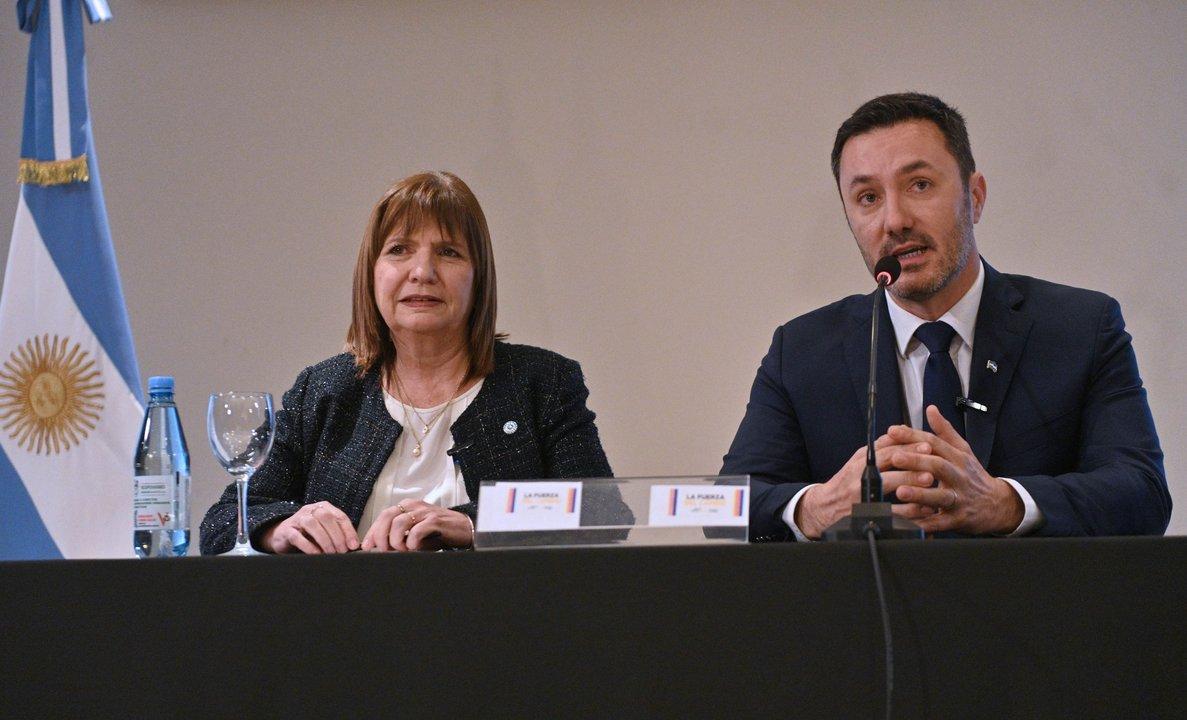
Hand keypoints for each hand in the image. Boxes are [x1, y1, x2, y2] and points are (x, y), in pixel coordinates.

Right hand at [259, 501, 359, 553]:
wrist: (282, 535)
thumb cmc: (307, 534)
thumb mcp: (324, 531)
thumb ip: (337, 535)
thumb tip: (353, 546)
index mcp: (324, 508)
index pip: (340, 516)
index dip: (349, 531)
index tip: (354, 545)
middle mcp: (311, 510)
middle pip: (326, 518)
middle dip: (337, 536)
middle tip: (342, 551)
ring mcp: (297, 519)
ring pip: (312, 524)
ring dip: (324, 540)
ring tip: (331, 553)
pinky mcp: (286, 530)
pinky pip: (297, 536)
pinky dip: (308, 546)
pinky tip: (316, 554)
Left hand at [360, 500, 474, 551]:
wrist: (464, 529)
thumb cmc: (438, 533)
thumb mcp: (415, 534)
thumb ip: (399, 537)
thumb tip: (381, 548)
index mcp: (407, 507)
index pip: (383, 515)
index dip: (373, 531)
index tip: (367, 545)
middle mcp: (414, 506)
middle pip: (387, 516)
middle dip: (380, 536)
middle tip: (383, 550)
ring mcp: (425, 512)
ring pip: (399, 523)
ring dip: (396, 540)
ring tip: (401, 549)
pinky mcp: (436, 520)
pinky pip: (417, 530)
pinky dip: (411, 541)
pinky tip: (414, 547)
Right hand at [796, 433, 936, 538]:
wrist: (824, 507)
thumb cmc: (845, 482)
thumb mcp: (858, 460)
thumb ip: (880, 447)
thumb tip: (900, 431)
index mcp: (861, 461)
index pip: (886, 451)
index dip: (907, 448)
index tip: (926, 445)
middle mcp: (861, 476)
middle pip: (889, 469)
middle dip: (913, 467)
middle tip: (932, 466)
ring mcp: (864, 495)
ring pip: (891, 490)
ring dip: (913, 488)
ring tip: (930, 486)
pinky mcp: (868, 513)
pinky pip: (893, 512)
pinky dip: (910, 511)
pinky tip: (923, 508)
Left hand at [886, 405, 1023, 534]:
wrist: (998, 505)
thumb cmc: (973, 476)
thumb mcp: (963, 451)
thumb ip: (944, 431)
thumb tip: (930, 409)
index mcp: (957, 457)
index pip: (934, 443)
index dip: (913, 436)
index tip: (892, 431)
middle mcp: (959, 476)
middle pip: (938, 466)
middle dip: (916, 461)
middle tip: (894, 457)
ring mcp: (960, 498)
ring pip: (941, 495)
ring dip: (920, 494)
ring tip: (900, 492)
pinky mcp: (958, 519)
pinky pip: (940, 522)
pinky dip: (925, 523)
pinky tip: (908, 521)